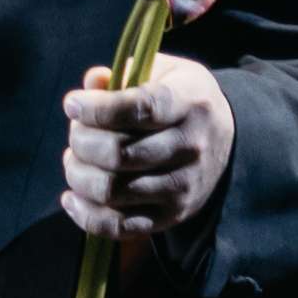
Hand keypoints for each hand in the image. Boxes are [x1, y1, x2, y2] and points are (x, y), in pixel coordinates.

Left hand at [61, 54, 235, 242]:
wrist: (226, 139)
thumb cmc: (181, 98)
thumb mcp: (163, 71)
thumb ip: (124, 73)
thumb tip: (92, 82)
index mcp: (189, 103)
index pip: (139, 109)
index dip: (98, 109)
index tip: (72, 103)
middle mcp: (189, 147)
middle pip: (119, 154)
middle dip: (81, 142)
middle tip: (76, 133)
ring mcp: (181, 186)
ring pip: (113, 191)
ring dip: (78, 175)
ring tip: (75, 160)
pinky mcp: (171, 216)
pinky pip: (120, 226)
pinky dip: (86, 215)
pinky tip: (71, 198)